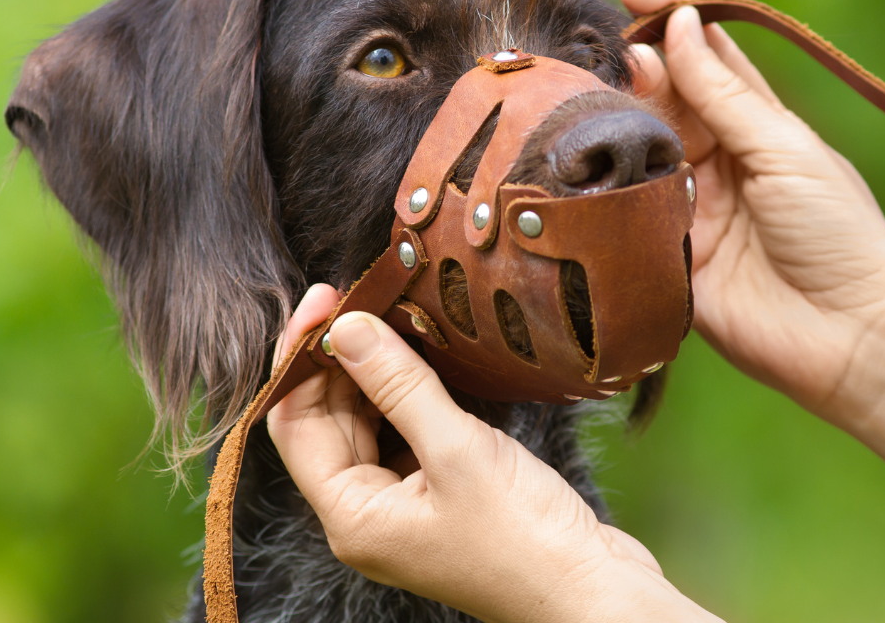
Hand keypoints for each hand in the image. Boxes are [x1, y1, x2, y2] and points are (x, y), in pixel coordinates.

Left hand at [267, 285, 713, 622]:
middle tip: (360, 293)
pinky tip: (424, 356)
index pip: (292, 423)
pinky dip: (407, 393)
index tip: (324, 298)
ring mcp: (402, 506)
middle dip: (337, 358)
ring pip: (366, 423)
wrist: (591, 591)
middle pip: (325, 421)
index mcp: (351, 516)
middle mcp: (366, 514)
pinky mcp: (439, 494)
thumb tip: (346, 327)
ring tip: (392, 313)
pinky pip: (404, 433)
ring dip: (373, 372)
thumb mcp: (457, 449)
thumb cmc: (525, 538)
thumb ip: (398, 385)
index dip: (300, 357)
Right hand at [618, 0, 884, 418]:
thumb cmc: (839, 235)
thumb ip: (726, 95)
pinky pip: (624, 217)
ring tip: (595, 94)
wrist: (850, 338)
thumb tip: (679, 28)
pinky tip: (583, 163)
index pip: (706, 59)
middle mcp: (716, 164)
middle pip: (663, 101)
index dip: (671, 19)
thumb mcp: (785, 150)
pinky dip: (604, 190)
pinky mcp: (665, 259)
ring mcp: (687, 210)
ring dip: (615, 122)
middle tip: (613, 46)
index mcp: (756, 128)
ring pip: (636, 153)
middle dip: (636, 67)